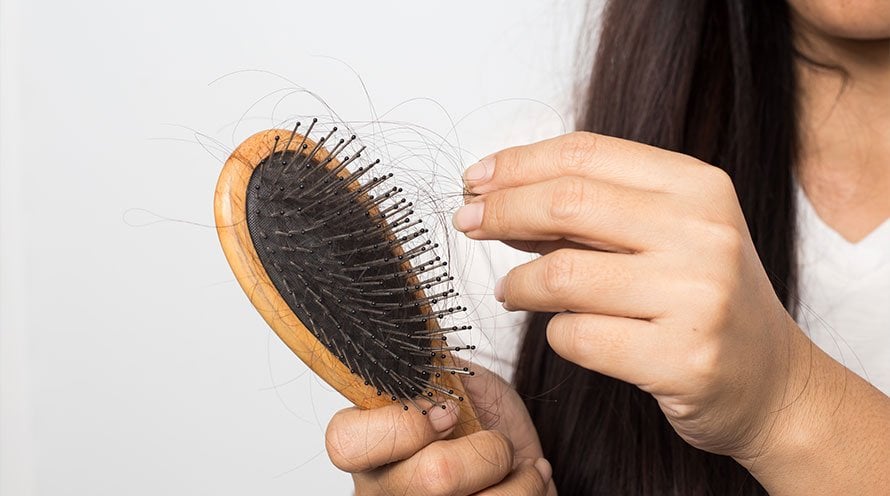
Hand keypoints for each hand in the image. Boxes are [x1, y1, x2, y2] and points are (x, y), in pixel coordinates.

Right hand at [325, 363, 556, 494]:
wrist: (517, 454)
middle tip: (493, 440)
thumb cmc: (478, 417)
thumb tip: (416, 336)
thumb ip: (427, 366)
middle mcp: (386, 493)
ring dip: (514, 472)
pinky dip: (532, 488)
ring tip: (513, 460)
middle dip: (484, 449)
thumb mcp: (450, 381)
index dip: (405, 425)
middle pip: (434, 477)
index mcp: (367, 449)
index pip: (347, 444)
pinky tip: (523, 477)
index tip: (444, 410)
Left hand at [453, 131, 799, 459]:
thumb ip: (593, 211)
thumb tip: (501, 197)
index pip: (585, 154)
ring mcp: (697, 296)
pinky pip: (577, 336)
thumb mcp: (667, 234)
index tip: (476, 180)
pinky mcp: (682, 359)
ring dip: (518, 285)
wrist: (773, 383)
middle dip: (500, 211)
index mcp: (698, 186)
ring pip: (561, 275)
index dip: (517, 163)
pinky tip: (563, 331)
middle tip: (468, 223)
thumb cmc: (705, 301)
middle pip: (566, 202)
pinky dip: (554, 333)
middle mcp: (703, 232)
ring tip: (512, 292)